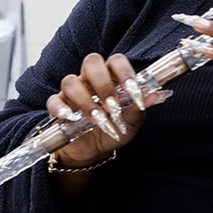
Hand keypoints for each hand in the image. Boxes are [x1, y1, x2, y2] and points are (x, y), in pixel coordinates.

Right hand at [46, 53, 156, 167]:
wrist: (94, 151)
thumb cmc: (114, 130)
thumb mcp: (132, 121)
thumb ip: (141, 106)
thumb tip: (159, 95)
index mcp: (111, 77)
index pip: (116, 61)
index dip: (125, 72)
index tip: (133, 91)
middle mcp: (90, 79)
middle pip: (91, 62)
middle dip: (103, 84)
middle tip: (113, 107)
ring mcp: (72, 91)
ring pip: (71, 81)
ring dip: (86, 101)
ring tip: (98, 120)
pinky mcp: (57, 106)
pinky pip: (54, 100)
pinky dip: (61, 109)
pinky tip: (71, 119)